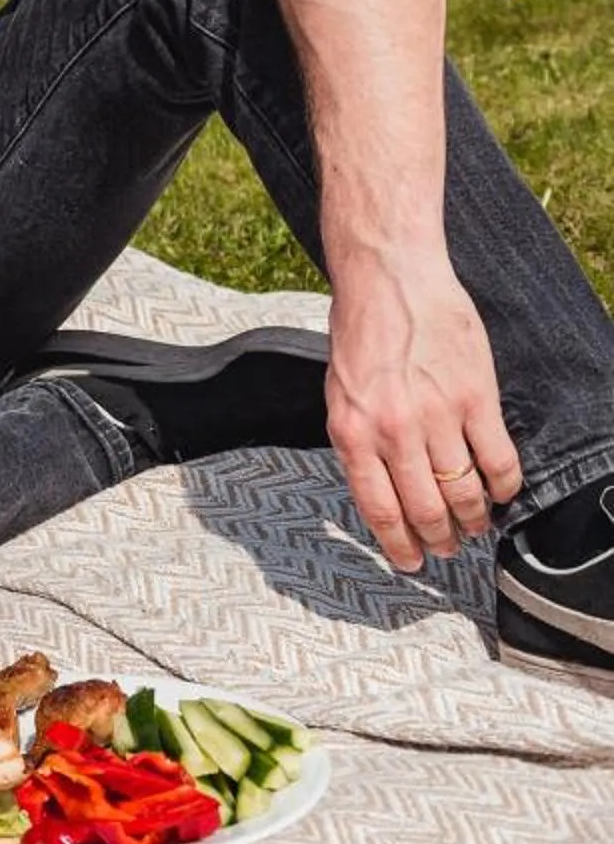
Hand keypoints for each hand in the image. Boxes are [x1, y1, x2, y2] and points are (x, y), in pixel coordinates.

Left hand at [324, 251, 519, 570]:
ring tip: (476, 528)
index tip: (410, 561)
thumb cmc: (361, 337)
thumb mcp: (339, 396)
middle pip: (424, 508)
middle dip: (438, 538)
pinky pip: (498, 457)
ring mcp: (438, 416)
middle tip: (446, 549)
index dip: (398, 543)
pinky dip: (504, 484)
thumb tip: (377, 490)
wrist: (390, 282)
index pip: (378, 508)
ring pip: (464, 490)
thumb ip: (357, 443)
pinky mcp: (477, 397)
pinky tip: (503, 493)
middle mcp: (394, 432)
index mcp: (352, 433)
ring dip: (473, 518)